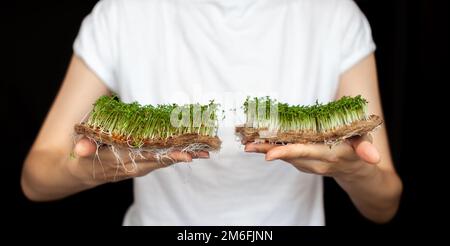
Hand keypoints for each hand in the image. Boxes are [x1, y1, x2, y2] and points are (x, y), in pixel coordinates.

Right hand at [69, 137, 208, 185]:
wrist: (83, 172)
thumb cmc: (84, 158)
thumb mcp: (81, 152)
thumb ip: (83, 148)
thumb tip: (80, 150)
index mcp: (123, 161)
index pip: (150, 157)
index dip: (168, 155)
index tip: (186, 154)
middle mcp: (135, 166)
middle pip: (164, 160)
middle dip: (185, 155)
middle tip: (205, 151)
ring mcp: (140, 166)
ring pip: (166, 160)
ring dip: (185, 155)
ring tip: (205, 151)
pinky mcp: (143, 165)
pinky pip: (163, 160)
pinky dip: (177, 155)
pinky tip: (192, 151)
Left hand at [244, 135, 379, 177]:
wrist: (355, 171)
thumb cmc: (359, 151)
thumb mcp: (365, 147)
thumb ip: (367, 150)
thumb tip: (374, 158)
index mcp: (329, 155)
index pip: (305, 153)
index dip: (287, 153)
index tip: (269, 155)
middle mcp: (315, 162)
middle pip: (288, 155)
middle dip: (268, 150)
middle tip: (248, 146)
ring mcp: (307, 164)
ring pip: (284, 156)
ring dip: (265, 149)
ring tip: (248, 142)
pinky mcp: (302, 162)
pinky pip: (284, 155)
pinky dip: (270, 148)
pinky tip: (256, 143)